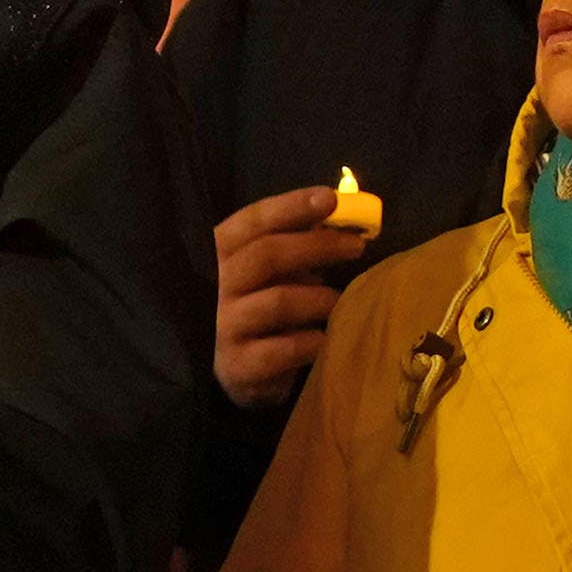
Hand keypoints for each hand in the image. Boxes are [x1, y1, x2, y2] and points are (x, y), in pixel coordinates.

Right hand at [213, 186, 376, 409]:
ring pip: (277, 301)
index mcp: (221, 255)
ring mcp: (223, 328)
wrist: (239, 373)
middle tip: (356, 246)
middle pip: (265, 255)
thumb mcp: (275, 271)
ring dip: (318, 298)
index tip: (330, 199)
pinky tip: (324, 339)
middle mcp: (215, 288)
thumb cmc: (262, 306)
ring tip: (339, 301)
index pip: (250, 222)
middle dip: (316, 246)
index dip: (289, 207)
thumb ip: (297, 243)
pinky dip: (310, 341)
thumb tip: (339, 213)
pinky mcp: (238, 366)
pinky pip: (282, 349)